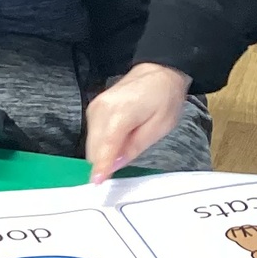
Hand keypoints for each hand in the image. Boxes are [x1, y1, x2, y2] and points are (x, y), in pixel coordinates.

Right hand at [85, 64, 190, 180]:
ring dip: (102, 154)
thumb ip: (134, 147)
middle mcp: (100, 110)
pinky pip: (93, 135)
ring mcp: (94, 108)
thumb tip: (114, 166)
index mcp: (119, 113)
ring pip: (91, 143)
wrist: (159, 72)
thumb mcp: (160, 127)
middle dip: (102, 163)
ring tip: (122, 153)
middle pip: (94, 148)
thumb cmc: (165, 99)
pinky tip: (117, 145)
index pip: (105, 146)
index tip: (96, 184)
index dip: (100, 167)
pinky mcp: (93, 109)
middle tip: (116, 174)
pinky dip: (102, 145)